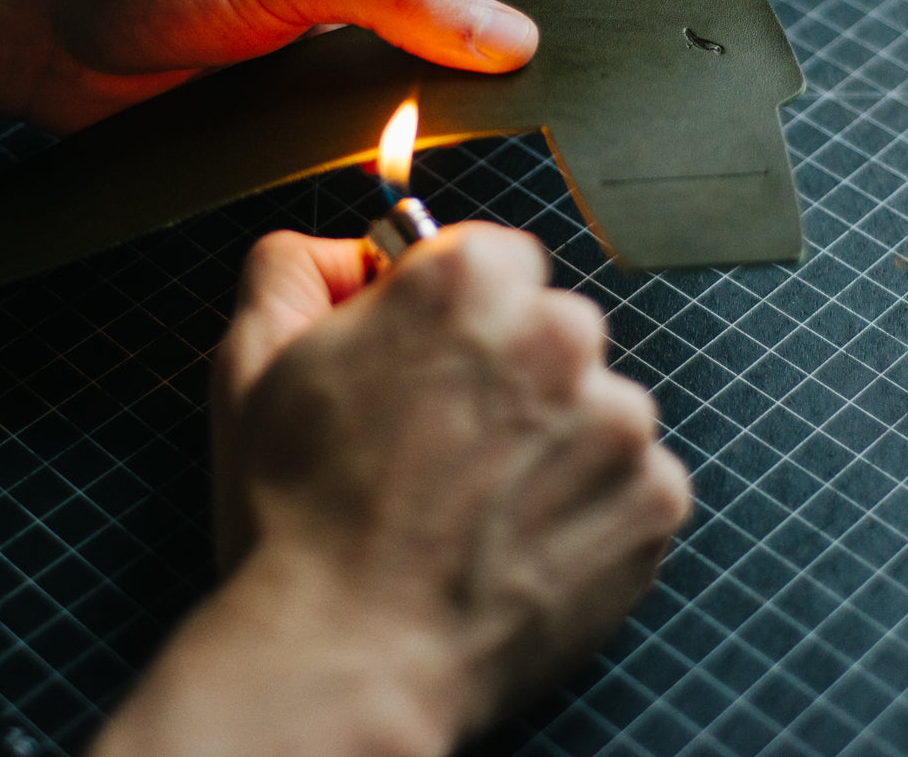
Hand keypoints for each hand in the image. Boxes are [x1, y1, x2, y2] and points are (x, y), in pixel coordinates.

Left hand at [29, 0, 537, 130]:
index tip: (539, 68)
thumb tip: (512, 38)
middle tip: (508, 118)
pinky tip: (389, 161)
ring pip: (401, 86)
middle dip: (470, 72)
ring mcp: (319, 44)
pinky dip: (372, 144)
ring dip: (420, 115)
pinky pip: (350, 125)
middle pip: (444, 32)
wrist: (45, 28)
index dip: (508, 15)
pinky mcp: (287, 100)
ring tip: (452, 145)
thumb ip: (407, 2)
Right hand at [90, 226, 690, 756]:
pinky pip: (629, 472)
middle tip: (445, 437)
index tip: (429, 358)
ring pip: (591, 397)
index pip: (490, 255)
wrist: (351, 657)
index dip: (452, 309)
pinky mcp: (655, 497)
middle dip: (507, 363)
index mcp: (465, 281)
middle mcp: (557, 332)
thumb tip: (344, 250)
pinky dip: (588, 497)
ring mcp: (618, 418)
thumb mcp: (253, 363)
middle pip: (548, 323)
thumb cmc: (299, 514)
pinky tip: (522, 534)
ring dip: (551, 432)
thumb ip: (294, 269)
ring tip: (479, 497)